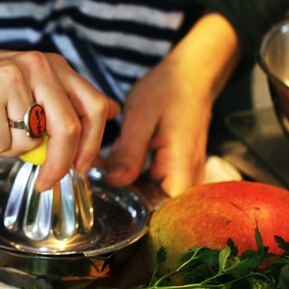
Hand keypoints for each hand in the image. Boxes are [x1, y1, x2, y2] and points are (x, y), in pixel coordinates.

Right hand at [0, 44, 118, 189]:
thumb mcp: (33, 82)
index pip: (94, 107)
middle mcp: (37, 67)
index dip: (93, 144)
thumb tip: (110, 112)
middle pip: (68, 129)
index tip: (81, 167)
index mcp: (55, 65)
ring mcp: (10, 79)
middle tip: (47, 182)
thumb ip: (67, 98)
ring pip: (28, 143)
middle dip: (60, 165)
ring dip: (10, 149)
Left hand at [105, 13, 241, 196]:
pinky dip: (132, 175)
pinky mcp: (175, 168)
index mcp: (180, 169)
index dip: (132, 209)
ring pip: (150, 194)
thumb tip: (114, 183)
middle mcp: (186, 178)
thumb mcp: (140, 118)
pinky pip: (152, 182)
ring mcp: (182, 174)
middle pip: (153, 205)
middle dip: (124, 196)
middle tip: (98, 176)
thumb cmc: (168, 91)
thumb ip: (128, 154)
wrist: (190, 75)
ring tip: (104, 164)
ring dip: (126, 185)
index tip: (106, 196)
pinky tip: (115, 160)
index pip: (161, 212)